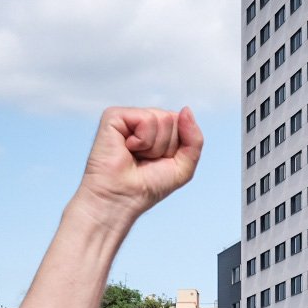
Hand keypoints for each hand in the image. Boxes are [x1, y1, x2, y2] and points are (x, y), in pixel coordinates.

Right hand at [73, 106, 203, 223]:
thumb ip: (194, 139)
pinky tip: (127, 148)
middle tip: (146, 160)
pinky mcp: (114, 116)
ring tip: (136, 156)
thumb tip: (186, 110)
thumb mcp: (183, 165)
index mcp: (158, 130)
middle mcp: (143, 121)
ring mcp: (129, 117)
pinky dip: (142, 140)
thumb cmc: (148, 186)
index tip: (160, 162)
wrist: (122, 198)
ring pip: (162, 118)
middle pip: (173, 119)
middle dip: (166, 146)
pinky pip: (146, 119)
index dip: (177, 147)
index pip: (183, 122)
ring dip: (154, 146)